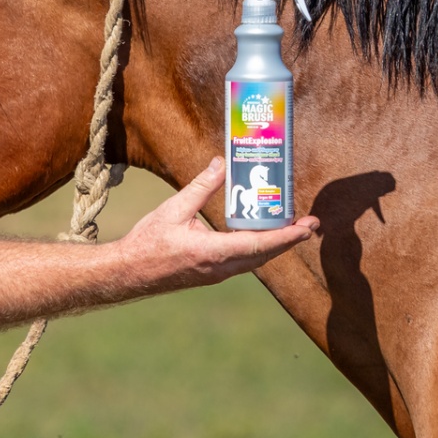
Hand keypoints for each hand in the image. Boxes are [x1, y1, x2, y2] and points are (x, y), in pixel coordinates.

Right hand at [119, 158, 317, 289]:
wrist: (128, 273)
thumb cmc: (147, 243)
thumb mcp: (173, 210)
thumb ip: (200, 187)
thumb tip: (221, 163)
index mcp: (213, 252)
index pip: (260, 245)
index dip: (287, 236)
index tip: (307, 227)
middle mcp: (221, 268)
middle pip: (265, 255)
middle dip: (289, 239)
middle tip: (309, 223)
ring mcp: (217, 274)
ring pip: (256, 260)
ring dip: (275, 245)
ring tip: (290, 226)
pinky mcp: (211, 274)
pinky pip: (244, 262)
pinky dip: (258, 248)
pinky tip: (260, 235)